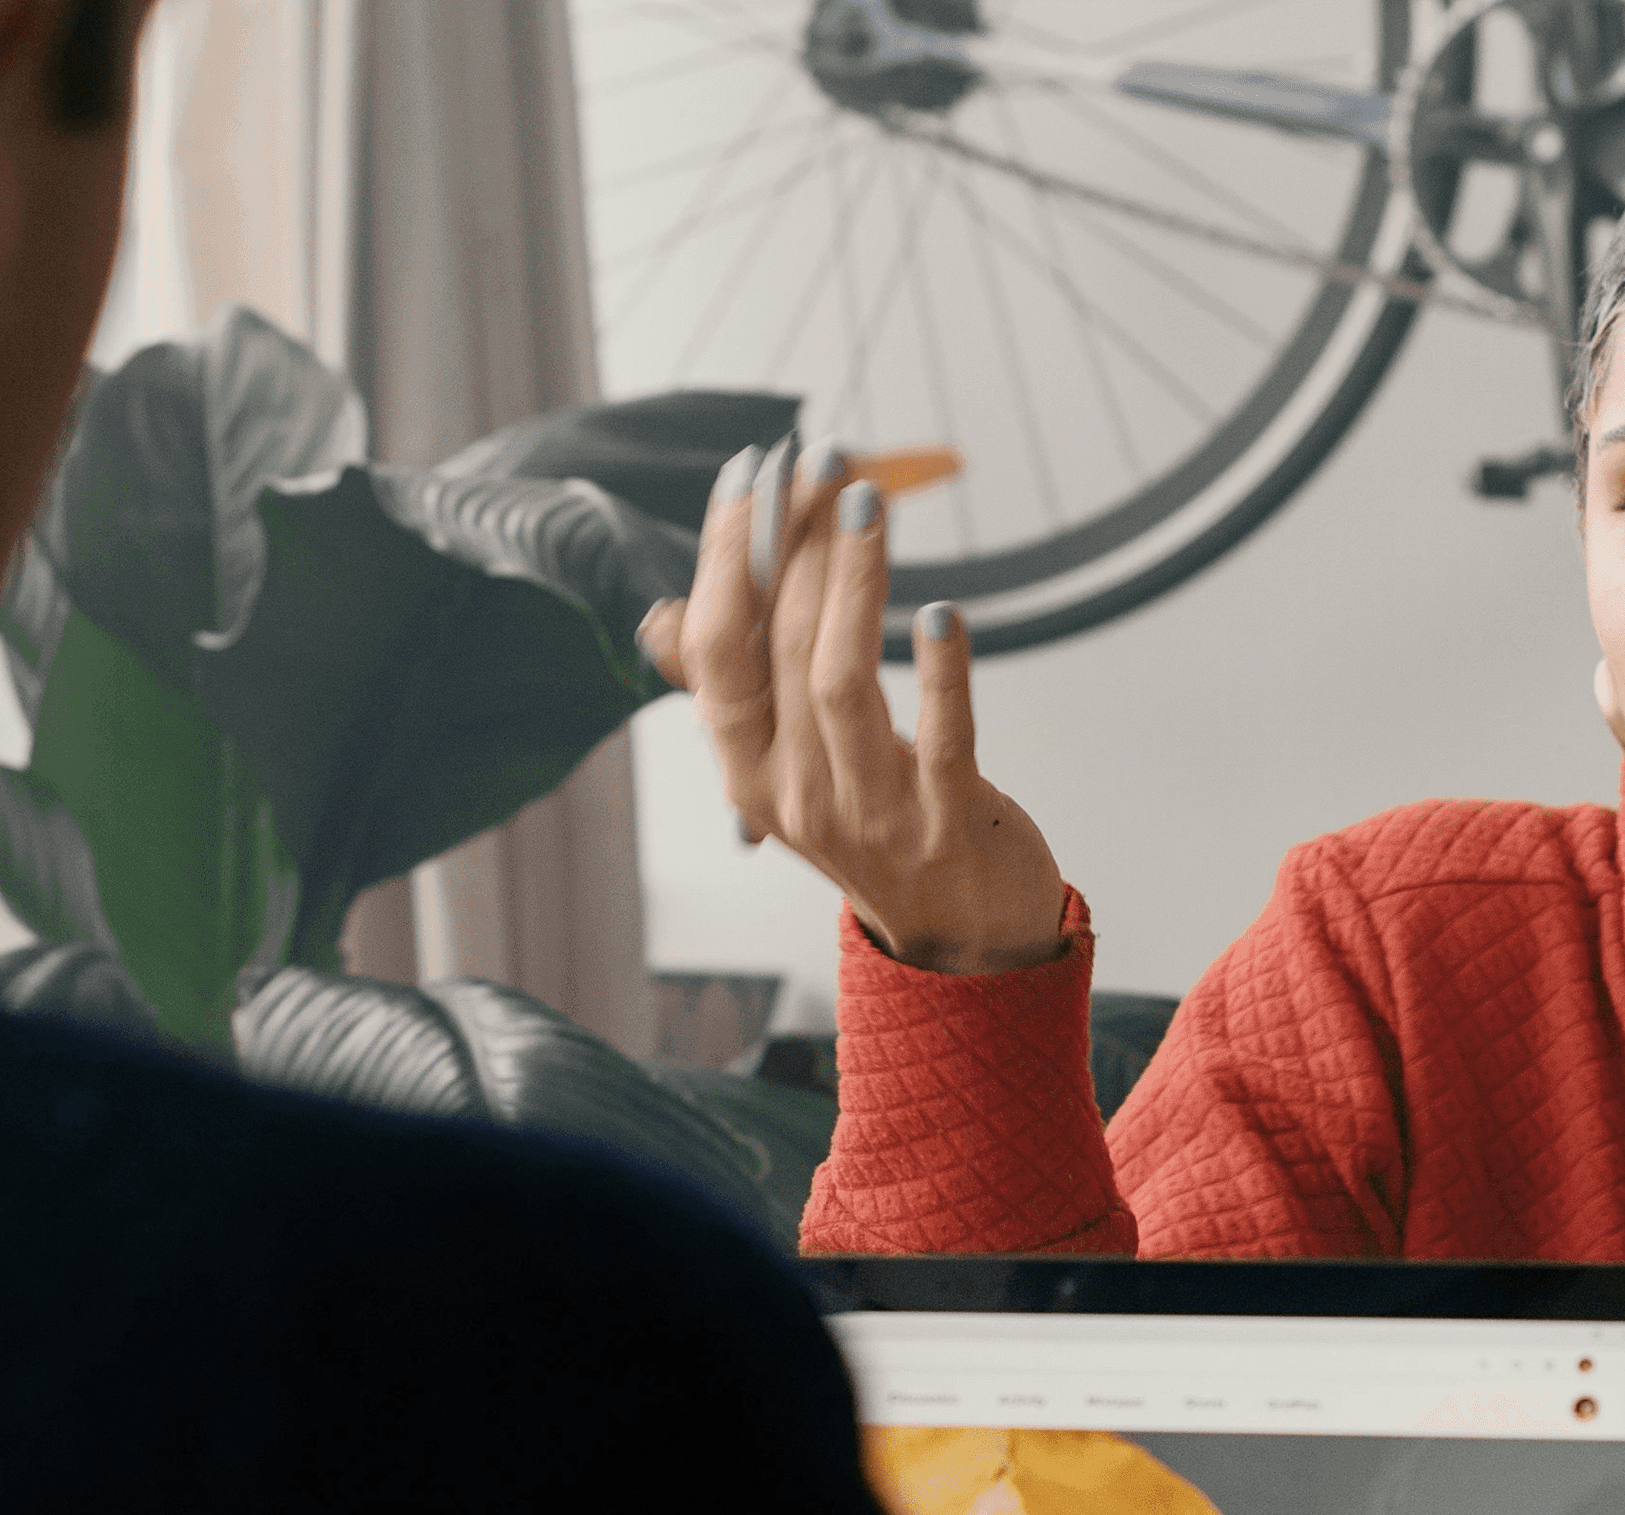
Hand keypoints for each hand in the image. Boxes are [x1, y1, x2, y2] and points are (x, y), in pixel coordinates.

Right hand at [635, 444, 1067, 975]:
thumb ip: (734, 697)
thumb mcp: (789, 772)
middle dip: (795, 543)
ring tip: (865, 502)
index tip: (750, 475)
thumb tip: (660, 621)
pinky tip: (945, 616)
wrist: (963, 947)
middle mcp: (795, 795)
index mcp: (748, 773)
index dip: (727, 558)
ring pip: (841, 681)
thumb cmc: (878, 835)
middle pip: (777, 648)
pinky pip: (942, 740)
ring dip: (852, 582)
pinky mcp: (948, 825)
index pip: (717, 652)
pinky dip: (943, 675)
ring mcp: (871, 814)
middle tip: (821, 458)